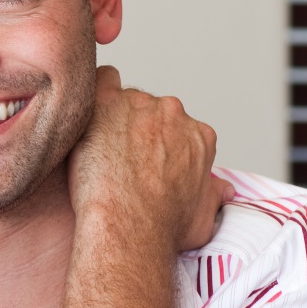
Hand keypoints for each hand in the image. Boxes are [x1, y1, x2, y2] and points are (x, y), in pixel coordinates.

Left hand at [68, 66, 231, 251]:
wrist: (128, 225)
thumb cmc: (162, 227)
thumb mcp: (203, 218)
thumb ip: (212, 196)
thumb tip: (222, 189)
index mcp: (200, 136)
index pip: (177, 128)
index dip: (157, 146)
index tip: (141, 162)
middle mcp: (174, 114)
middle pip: (150, 112)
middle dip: (134, 130)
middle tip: (115, 157)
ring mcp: (140, 104)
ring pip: (124, 100)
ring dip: (111, 118)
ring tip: (96, 148)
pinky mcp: (107, 102)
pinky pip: (101, 80)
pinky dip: (93, 93)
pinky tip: (84, 115)